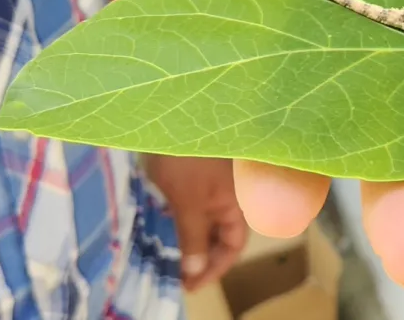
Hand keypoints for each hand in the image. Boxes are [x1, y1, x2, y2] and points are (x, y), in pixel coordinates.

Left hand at [144, 154, 248, 289]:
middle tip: (176, 274)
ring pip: (208, 222)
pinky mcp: (197, 179)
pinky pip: (196, 209)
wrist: (172, 118)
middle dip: (201, 257)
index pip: (234, 245)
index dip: (214, 267)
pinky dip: (184, 224)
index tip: (189, 284)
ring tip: (169, 256)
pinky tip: (166, 230)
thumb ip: (193, 238)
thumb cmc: (185, 159)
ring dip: (191, 241)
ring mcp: (214, 186)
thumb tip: (194, 272)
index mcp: (237, 202)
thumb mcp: (187, 203)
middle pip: (222, 235)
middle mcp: (230, 196)